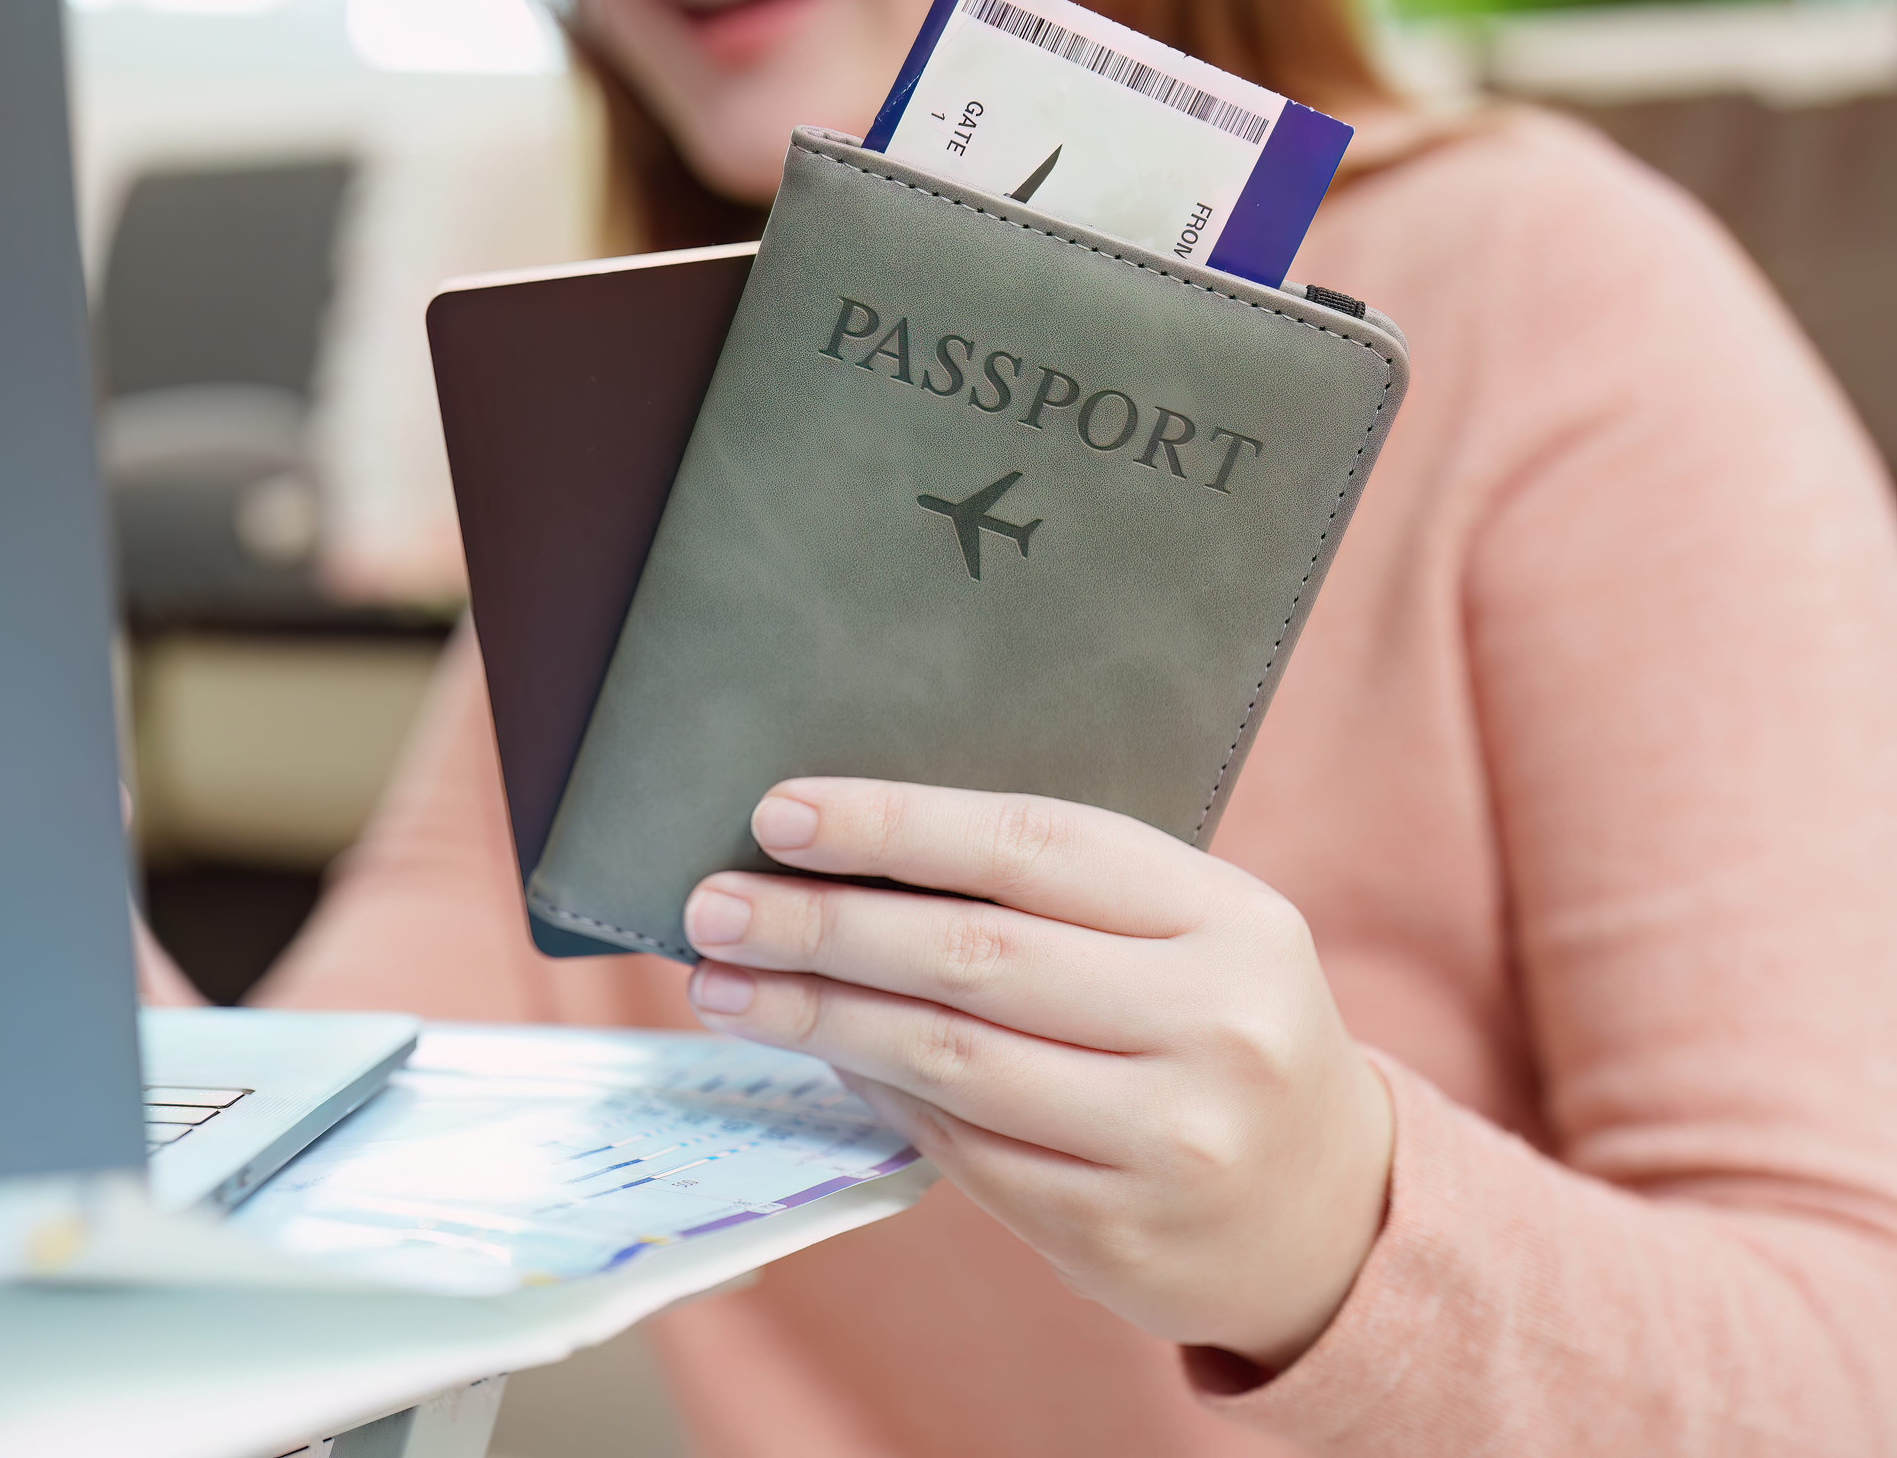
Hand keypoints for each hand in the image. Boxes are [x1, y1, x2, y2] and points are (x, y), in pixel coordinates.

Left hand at [682, 778, 1393, 1372]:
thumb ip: (1058, 895)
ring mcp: (1169, 1139)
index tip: (782, 814)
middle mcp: (1213, 1025)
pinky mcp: (1114, 1231)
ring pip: (947, 1058)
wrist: (1326, 1210)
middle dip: (822, 925)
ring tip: (724, 986)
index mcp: (1231, 918)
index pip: (1033, 845)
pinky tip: (821, 1060)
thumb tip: (851, 858)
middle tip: (717, 906)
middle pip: (973, 953)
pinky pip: (957, 1147)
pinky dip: (875, 1094)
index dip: (896, 825)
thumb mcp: (1190, 934)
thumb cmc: (1220, 1031)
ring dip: (816, 1016)